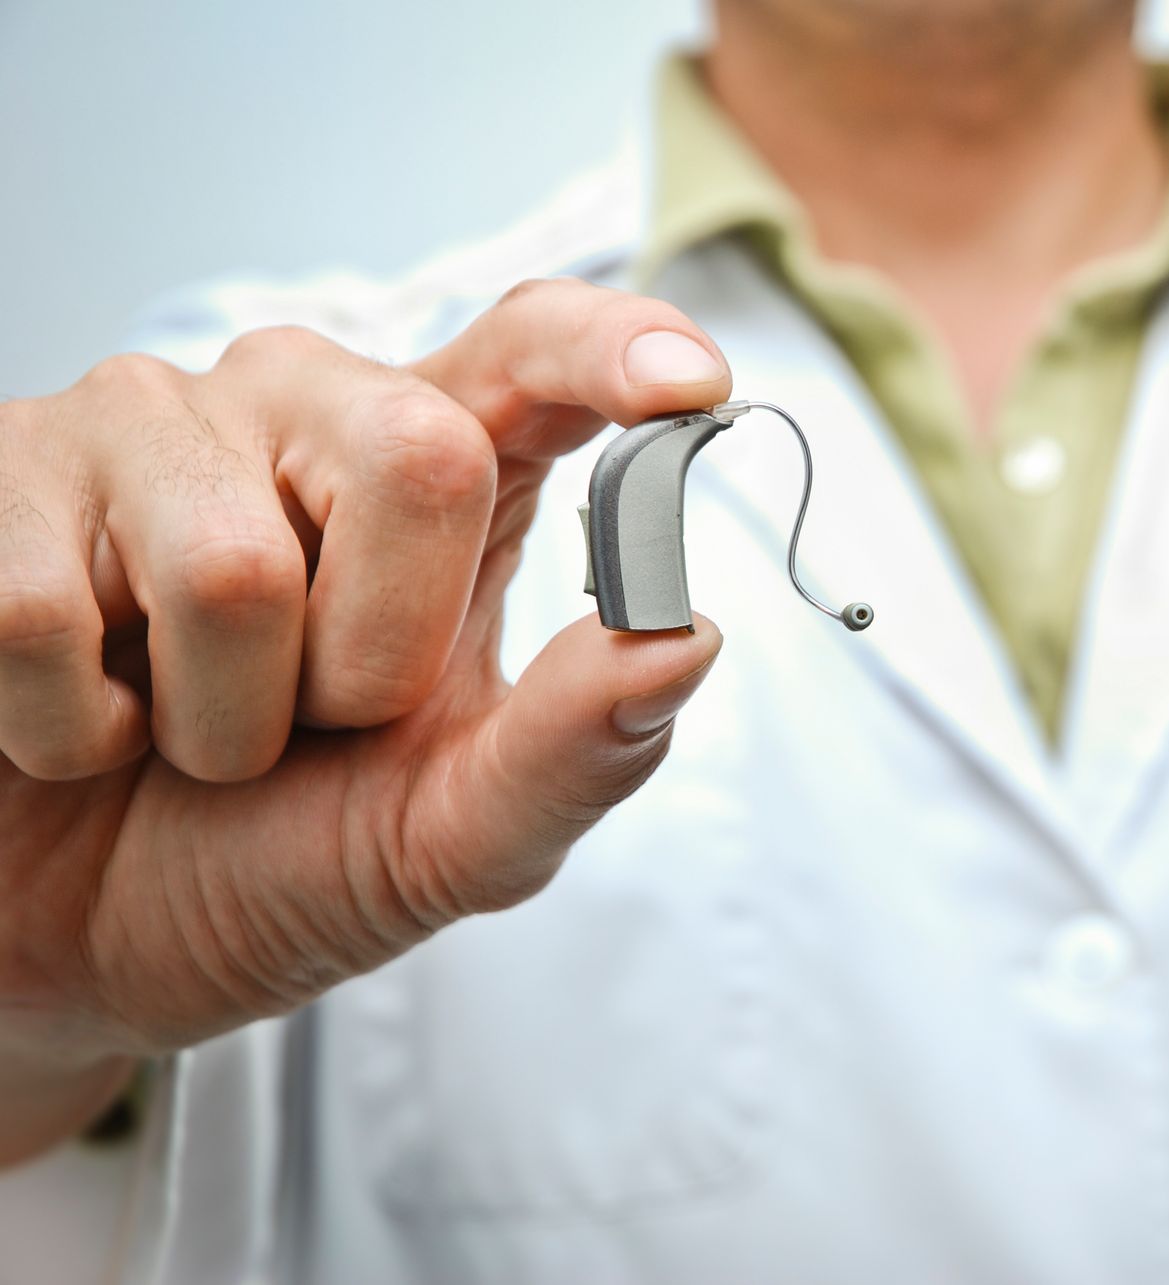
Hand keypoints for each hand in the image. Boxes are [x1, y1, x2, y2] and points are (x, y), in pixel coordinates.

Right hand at [0, 279, 731, 1163]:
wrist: (74, 948)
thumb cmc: (274, 863)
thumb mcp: (452, 839)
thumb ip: (576, 752)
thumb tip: (687, 640)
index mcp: (440, 476)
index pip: (536, 354)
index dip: (611, 353)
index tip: (689, 384)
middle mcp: (305, 412)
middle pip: (422, 456)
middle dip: (376, 660)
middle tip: (312, 723)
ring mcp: (146, 427)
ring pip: (232, 566)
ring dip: (217, 721)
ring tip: (181, 733)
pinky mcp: (0, 472)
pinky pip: (51, 612)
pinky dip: (74, 731)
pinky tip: (79, 724)